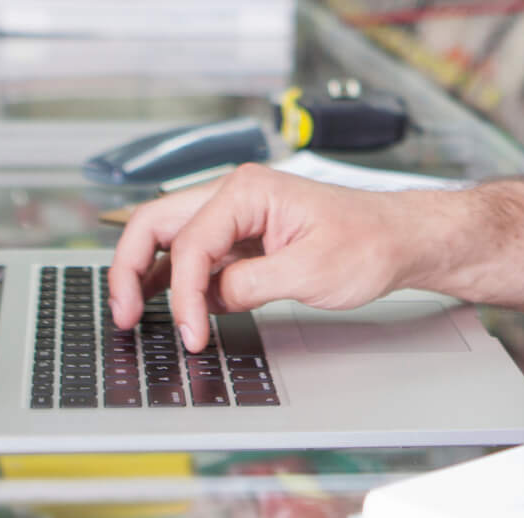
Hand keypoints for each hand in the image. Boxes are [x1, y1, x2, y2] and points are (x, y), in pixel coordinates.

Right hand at [106, 163, 412, 349]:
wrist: (400, 240)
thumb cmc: (369, 243)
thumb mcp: (311, 272)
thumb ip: (251, 285)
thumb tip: (208, 300)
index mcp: (249, 190)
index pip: (192, 244)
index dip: (183, 295)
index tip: (190, 333)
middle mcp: (235, 195)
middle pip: (157, 224)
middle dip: (130, 268)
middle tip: (123, 314)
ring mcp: (236, 216)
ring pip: (169, 238)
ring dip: (146, 273)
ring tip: (132, 312)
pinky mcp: (243, 239)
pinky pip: (194, 255)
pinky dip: (174, 280)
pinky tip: (164, 305)